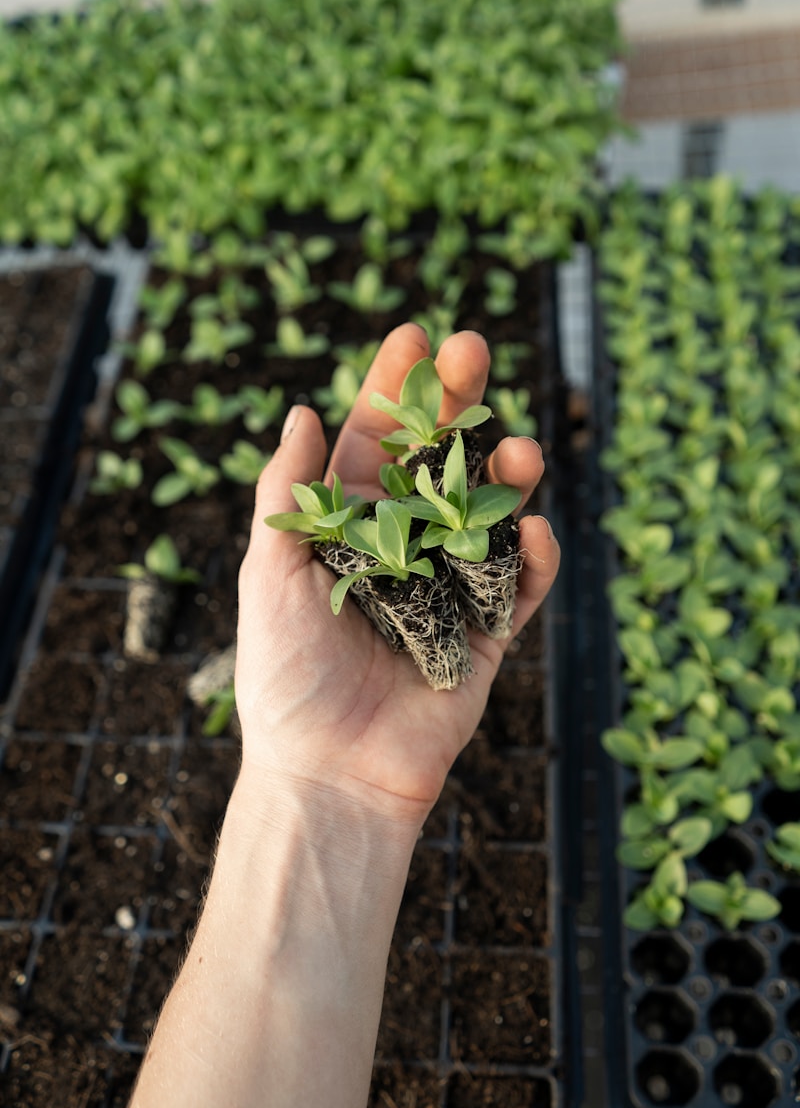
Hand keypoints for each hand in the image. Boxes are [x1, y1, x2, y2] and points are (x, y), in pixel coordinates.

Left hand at [234, 324, 559, 827]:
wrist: (330, 773)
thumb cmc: (287, 676)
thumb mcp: (272, 575)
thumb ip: (289, 495)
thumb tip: (298, 409)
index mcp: (347, 527)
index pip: (373, 442)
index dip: (394, 388)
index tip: (414, 333)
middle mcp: (401, 546)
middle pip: (439, 459)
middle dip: (458, 404)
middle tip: (474, 351)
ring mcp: (449, 586)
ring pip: (491, 513)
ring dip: (509, 475)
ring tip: (520, 448)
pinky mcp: (486, 636)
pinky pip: (521, 587)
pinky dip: (535, 558)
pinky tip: (539, 531)